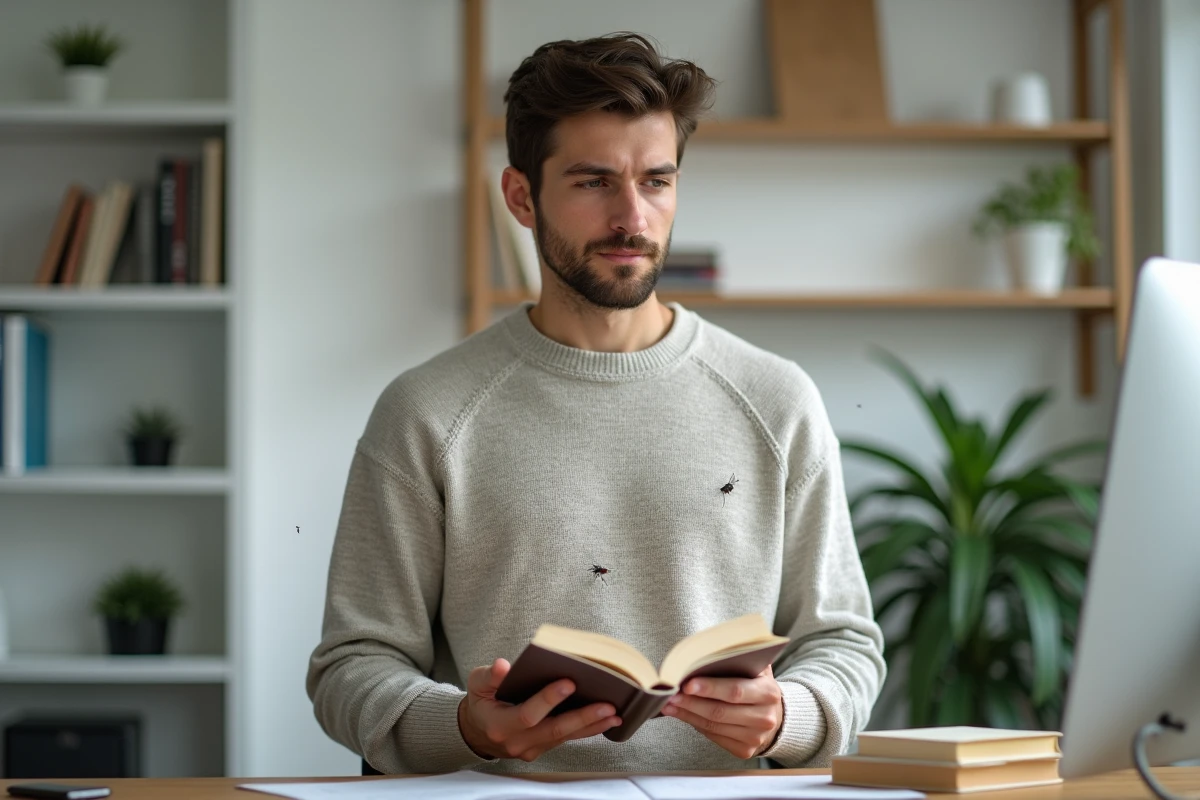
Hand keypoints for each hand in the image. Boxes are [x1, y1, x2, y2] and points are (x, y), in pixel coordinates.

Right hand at [457, 658, 622, 761]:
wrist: (477, 732)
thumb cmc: (481, 703)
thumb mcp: (477, 685)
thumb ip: (489, 676)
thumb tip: (503, 666)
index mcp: (500, 725)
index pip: (528, 714)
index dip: (548, 699)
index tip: (569, 682)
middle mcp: (518, 742)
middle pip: (554, 730)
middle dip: (583, 717)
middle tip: (607, 705)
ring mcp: (531, 749)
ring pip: (565, 737)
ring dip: (592, 725)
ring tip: (615, 714)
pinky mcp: (542, 748)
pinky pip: (566, 739)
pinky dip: (587, 729)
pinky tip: (606, 720)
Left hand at [661, 664, 783, 758]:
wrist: (773, 713)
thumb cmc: (756, 684)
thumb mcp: (754, 667)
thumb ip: (736, 658)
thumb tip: (701, 654)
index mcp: (768, 693)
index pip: (734, 691)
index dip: (709, 688)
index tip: (687, 684)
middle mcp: (765, 718)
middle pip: (720, 711)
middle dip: (691, 703)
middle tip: (670, 695)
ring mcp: (755, 737)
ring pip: (713, 726)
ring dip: (687, 715)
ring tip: (669, 705)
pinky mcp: (744, 750)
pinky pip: (713, 737)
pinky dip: (695, 724)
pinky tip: (683, 715)